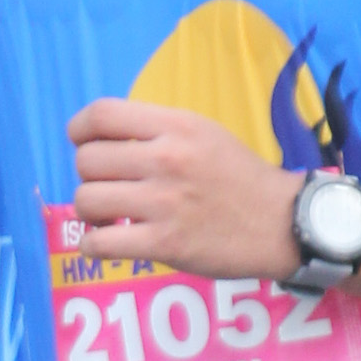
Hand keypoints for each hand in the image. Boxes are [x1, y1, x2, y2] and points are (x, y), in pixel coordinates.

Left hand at [65, 98, 300, 278]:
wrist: (281, 223)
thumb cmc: (239, 177)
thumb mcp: (204, 133)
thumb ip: (158, 131)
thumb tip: (104, 139)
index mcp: (177, 127)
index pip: (102, 114)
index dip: (79, 128)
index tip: (83, 142)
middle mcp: (167, 159)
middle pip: (87, 159)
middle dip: (88, 175)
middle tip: (108, 187)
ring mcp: (164, 203)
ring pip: (87, 200)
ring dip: (89, 211)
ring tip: (108, 217)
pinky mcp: (165, 244)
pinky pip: (100, 244)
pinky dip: (92, 246)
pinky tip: (104, 243)